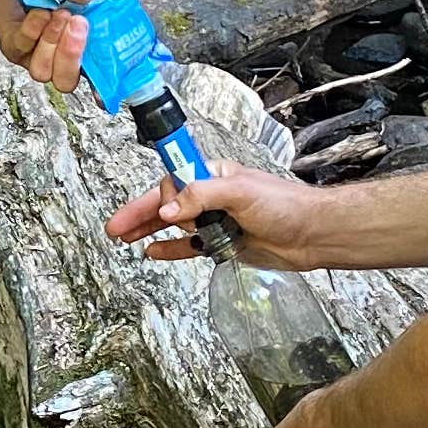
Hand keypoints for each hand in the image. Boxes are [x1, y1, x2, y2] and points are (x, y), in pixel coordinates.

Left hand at [0, 0, 156, 89]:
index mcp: (83, 53)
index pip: (96, 81)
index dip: (105, 85)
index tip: (114, 73)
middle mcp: (58, 61)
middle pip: (67, 81)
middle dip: (73, 54)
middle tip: (80, 23)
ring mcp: (34, 56)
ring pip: (42, 70)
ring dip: (53, 42)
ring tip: (60, 14)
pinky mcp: (13, 45)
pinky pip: (22, 46)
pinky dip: (33, 29)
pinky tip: (40, 11)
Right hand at [105, 166, 329, 270]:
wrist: (311, 234)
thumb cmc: (284, 205)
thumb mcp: (240, 192)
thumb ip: (201, 196)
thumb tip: (169, 209)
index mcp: (213, 176)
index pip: (174, 179)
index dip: (160, 193)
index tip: (147, 206)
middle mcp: (211, 197)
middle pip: (166, 203)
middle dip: (139, 214)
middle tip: (115, 227)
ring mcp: (215, 221)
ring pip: (172, 225)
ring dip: (148, 231)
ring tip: (123, 239)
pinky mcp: (222, 243)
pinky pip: (188, 246)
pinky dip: (170, 249)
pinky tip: (152, 252)